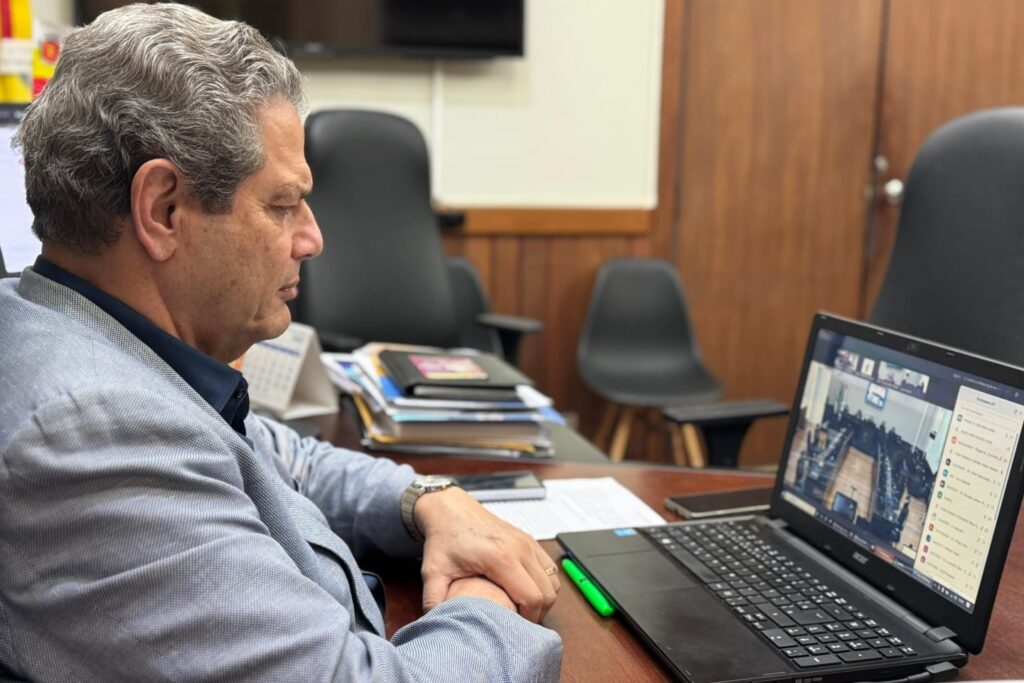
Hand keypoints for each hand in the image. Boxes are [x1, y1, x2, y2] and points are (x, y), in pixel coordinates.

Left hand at [414, 487, 559, 621]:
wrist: (450, 508)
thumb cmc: (444, 537)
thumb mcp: (433, 571)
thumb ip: (434, 600)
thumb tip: (438, 622)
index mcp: (501, 557)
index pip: (533, 598)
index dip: (528, 619)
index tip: (513, 626)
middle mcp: (520, 548)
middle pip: (548, 592)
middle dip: (537, 612)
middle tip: (518, 621)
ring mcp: (527, 542)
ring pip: (553, 580)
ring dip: (543, 598)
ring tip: (522, 607)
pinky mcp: (528, 540)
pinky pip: (549, 567)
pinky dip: (543, 583)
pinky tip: (524, 589)